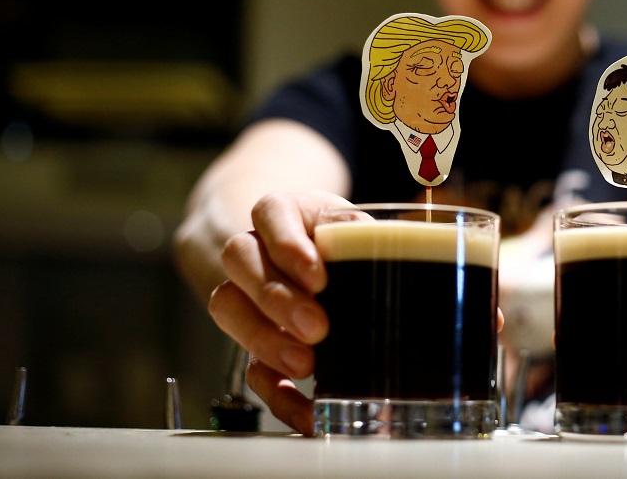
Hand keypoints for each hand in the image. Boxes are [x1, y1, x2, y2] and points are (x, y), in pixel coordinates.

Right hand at [208, 190, 342, 433]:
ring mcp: (244, 294)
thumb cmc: (340, 237)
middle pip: (240, 259)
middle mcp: (254, 247)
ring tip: (306, 365)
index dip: (287, 243)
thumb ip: (365, 233)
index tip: (318, 276)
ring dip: (264, 340)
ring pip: (227, 306)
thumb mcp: (353, 224)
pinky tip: (307, 413)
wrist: (315, 259)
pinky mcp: (253, 341)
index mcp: (282, 211)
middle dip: (276, 297)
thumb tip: (399, 242)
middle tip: (316, 327)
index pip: (270, 213)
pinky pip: (250, 368)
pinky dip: (278, 395)